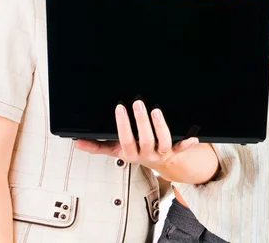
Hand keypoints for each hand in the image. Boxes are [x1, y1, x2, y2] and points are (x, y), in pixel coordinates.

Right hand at [74, 100, 198, 172]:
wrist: (159, 164)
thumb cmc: (136, 152)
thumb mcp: (116, 151)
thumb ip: (97, 146)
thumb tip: (77, 142)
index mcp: (131, 154)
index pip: (126, 141)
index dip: (123, 126)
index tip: (120, 108)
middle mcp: (148, 154)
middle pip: (145, 140)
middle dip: (142, 122)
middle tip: (138, 103)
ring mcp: (162, 153)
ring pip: (163, 142)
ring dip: (161, 126)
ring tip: (156, 110)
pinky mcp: (176, 150)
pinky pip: (182, 148)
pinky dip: (187, 143)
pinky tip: (192, 136)